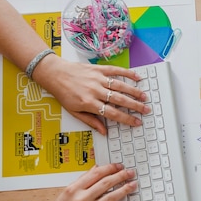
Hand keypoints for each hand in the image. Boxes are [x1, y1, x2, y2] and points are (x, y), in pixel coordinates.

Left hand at [33, 56, 150, 134]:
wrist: (54, 74)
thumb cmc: (63, 93)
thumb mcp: (74, 112)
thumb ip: (90, 121)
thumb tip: (104, 131)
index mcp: (89, 103)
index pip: (112, 113)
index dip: (127, 119)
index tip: (137, 122)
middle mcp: (95, 91)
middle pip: (120, 99)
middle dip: (135, 106)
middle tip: (146, 110)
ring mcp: (97, 79)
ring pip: (120, 86)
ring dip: (134, 91)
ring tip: (144, 97)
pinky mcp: (98, 69)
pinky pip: (115, 70)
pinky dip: (127, 73)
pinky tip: (137, 77)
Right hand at [36, 163, 138, 200]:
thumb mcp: (64, 195)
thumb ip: (80, 182)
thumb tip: (95, 169)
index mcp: (73, 190)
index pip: (95, 174)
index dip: (110, 168)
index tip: (119, 166)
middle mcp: (81, 200)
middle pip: (106, 184)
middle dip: (121, 176)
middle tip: (130, 173)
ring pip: (111, 198)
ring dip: (125, 190)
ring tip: (133, 184)